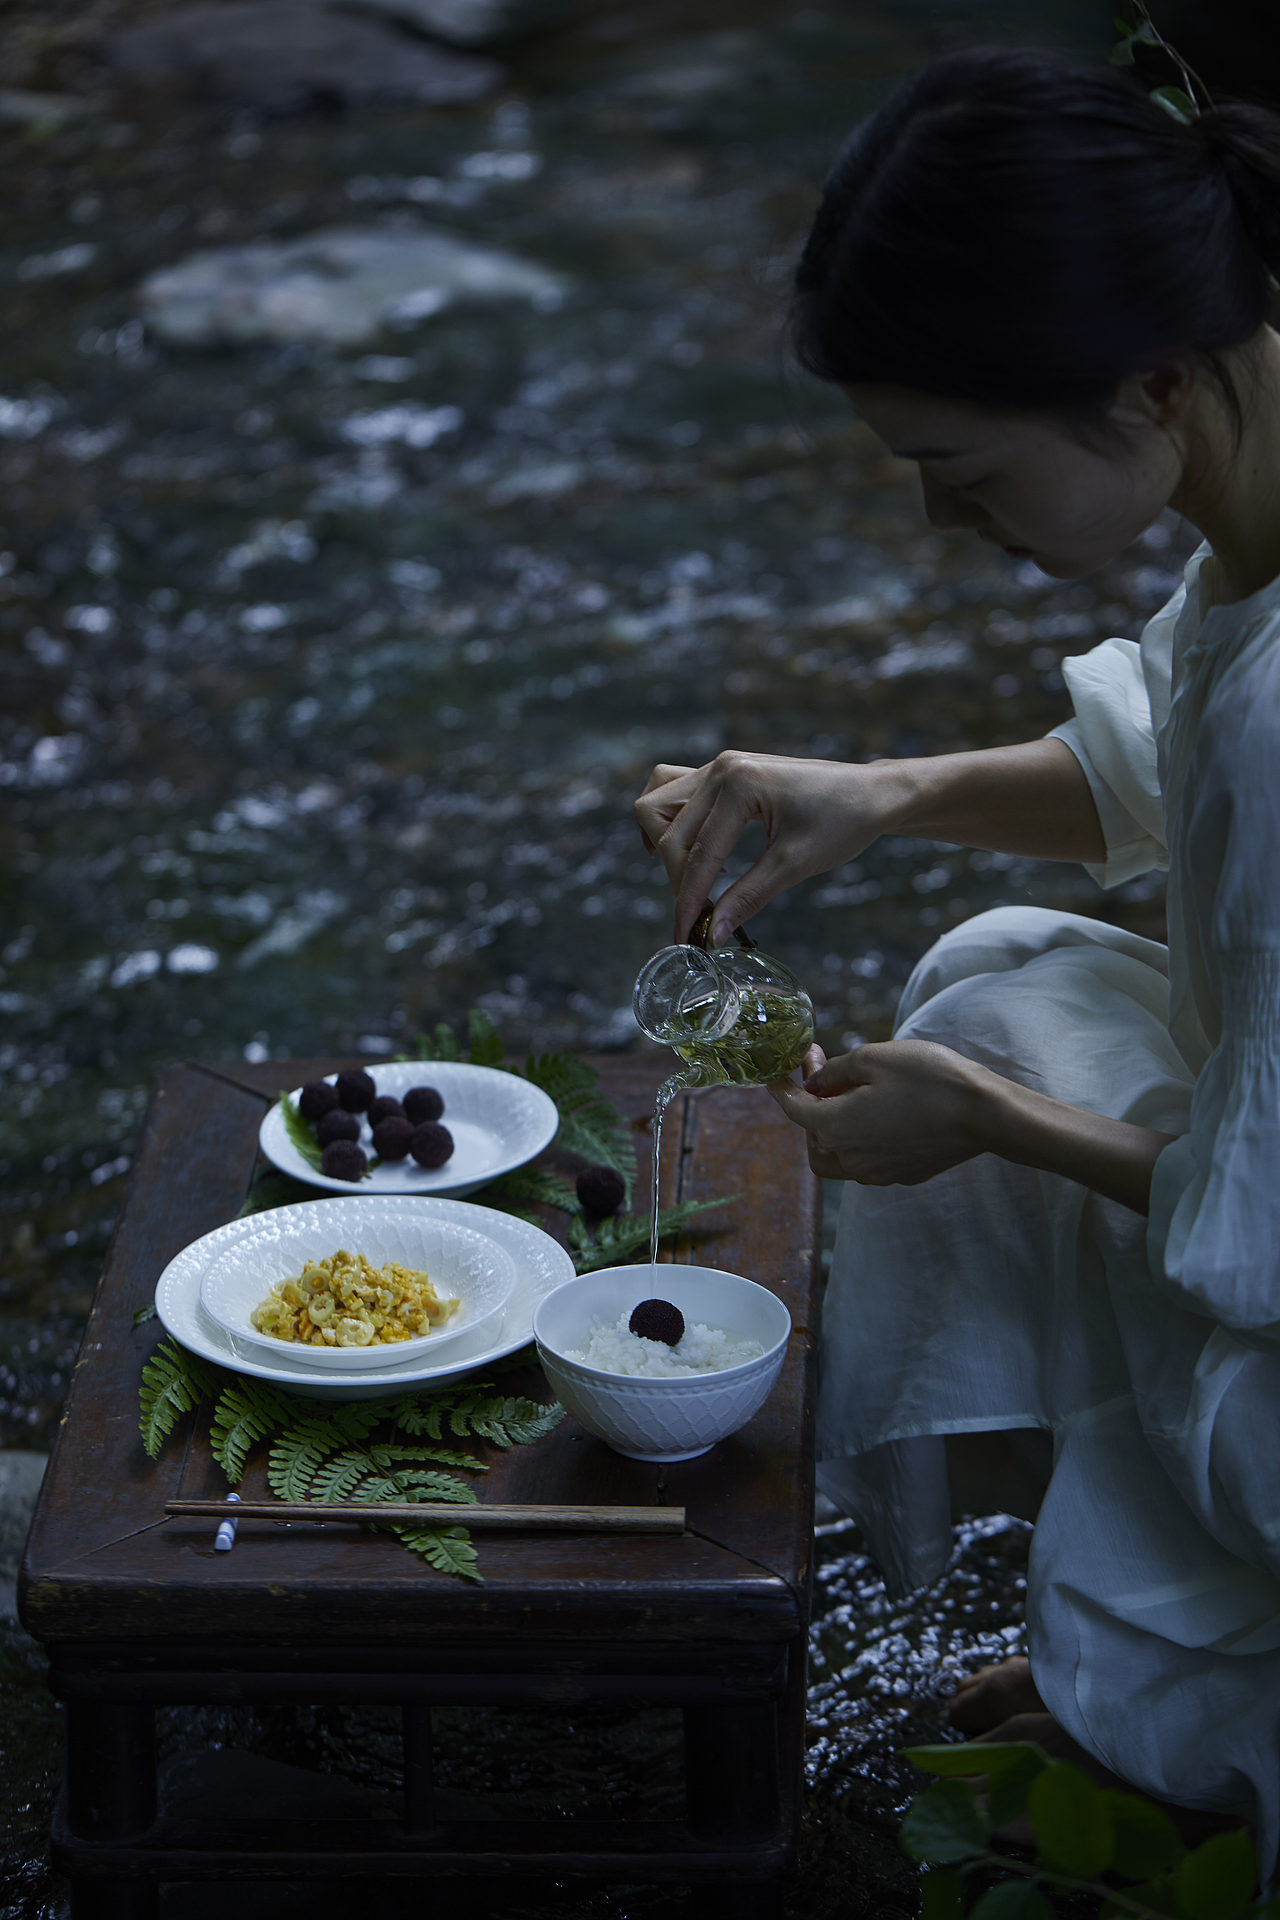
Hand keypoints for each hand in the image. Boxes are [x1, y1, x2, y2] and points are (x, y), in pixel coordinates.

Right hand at [634, 750, 901, 942]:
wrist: (873, 793)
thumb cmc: (844, 821)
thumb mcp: (795, 864)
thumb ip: (748, 897)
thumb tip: (713, 933)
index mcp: (739, 785)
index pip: (697, 853)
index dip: (687, 902)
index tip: (685, 937)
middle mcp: (722, 768)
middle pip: (667, 828)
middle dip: (677, 878)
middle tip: (701, 915)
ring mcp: (720, 766)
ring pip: (659, 803)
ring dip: (665, 844)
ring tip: (690, 878)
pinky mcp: (725, 773)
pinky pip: (674, 790)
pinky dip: (671, 820)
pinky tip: (688, 848)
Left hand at [768, 1039, 998, 1183]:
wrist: (984, 1114)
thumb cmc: (928, 1079)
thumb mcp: (873, 1058)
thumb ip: (834, 1072)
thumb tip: (815, 1083)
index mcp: (834, 1128)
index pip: (792, 1108)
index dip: (782, 1086)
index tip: (778, 1071)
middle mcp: (850, 1159)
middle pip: (812, 1139)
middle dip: (810, 1107)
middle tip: (824, 1074)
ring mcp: (877, 1173)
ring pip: (837, 1158)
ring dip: (833, 1130)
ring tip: (849, 1099)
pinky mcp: (902, 1175)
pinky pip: (867, 1162)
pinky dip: (861, 1141)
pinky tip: (880, 1115)